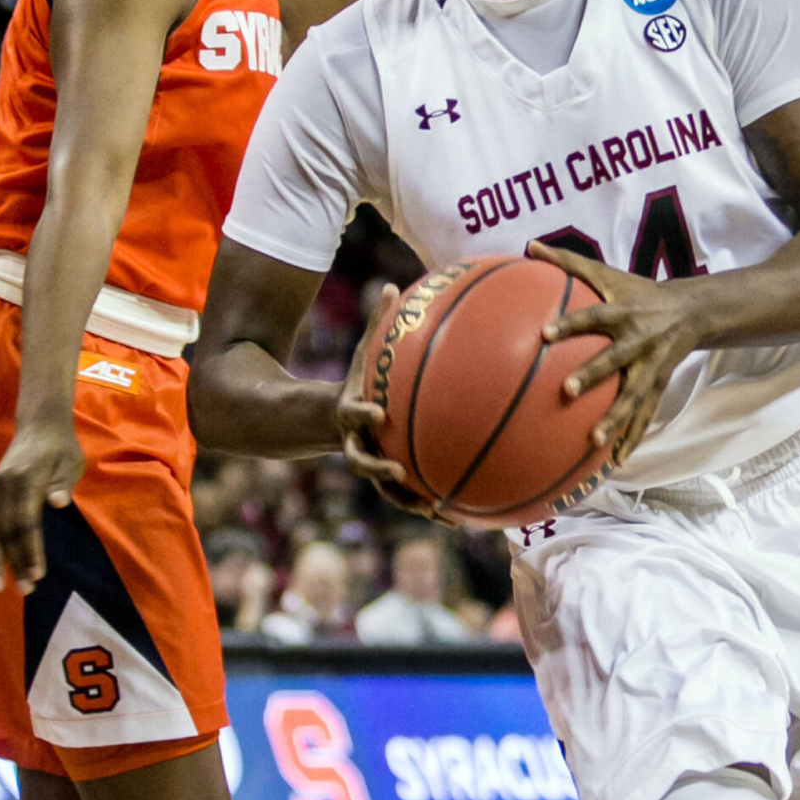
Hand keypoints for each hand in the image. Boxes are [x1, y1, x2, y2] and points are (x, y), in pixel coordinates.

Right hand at [0, 418, 82, 593]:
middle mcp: (4, 487)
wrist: (41, 426)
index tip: (37, 574)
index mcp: (26, 480)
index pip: (27, 523)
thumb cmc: (61, 448)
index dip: (30, 550)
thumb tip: (59, 501)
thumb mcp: (70, 462)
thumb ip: (62, 482)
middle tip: (24, 591)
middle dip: (14, 563)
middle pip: (7, 531)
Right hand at [336, 286, 440, 516]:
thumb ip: (377, 325)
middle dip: (378, 469)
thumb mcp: (364, 353)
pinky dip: (432, 504)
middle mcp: (358, 444)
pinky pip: (411, 495)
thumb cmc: (360, 381)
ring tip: (438, 512)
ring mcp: (373, 464)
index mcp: (351, 413)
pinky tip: (464, 515)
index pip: (352, 414)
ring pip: (388, 491)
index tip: (376, 413)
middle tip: (396, 472)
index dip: (361, 414)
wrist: (336, 420)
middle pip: (362, 462)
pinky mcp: (390, 479)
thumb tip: (391, 284)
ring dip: (410, 501)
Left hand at [529, 241, 704, 465]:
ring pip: (633, 395)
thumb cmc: (640, 292)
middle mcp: (638, 340)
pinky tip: (617, 461)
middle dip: (594, 374)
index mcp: (624, 312)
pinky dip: (633, 438)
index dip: (571, 324)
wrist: (693, 310)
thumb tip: (528, 245)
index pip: (594, 317)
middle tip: (567, 390)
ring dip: (615, 419)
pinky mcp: (658, 385)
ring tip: (594, 441)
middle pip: (615, 359)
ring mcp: (651, 366)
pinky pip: (645, 415)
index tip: (545, 333)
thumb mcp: (609, 272)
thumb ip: (568, 262)